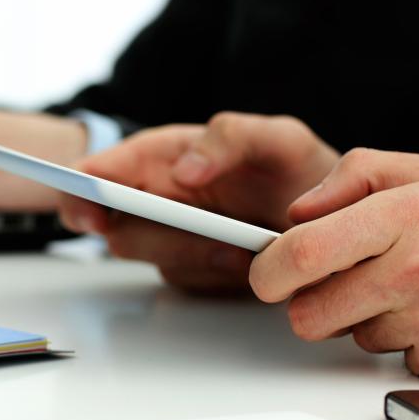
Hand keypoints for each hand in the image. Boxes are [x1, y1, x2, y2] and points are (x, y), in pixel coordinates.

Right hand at [57, 113, 337, 292]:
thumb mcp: (278, 137)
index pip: (99, 171)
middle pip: (115, 226)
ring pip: (151, 258)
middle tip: (205, 239)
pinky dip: (214, 276)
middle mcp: (156, 197)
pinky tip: (246, 263)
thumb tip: (181, 170)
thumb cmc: (300, 169)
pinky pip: (183, 281)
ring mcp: (170, 238)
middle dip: (155, 237)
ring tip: (242, 249)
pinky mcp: (189, 271)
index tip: (94, 210)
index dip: (83, 192)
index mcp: (162, 156)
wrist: (335, 220)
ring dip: (195, 256)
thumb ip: (230, 138)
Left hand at [249, 149, 418, 382]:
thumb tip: (298, 209)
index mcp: (413, 213)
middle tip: (334, 289)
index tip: (267, 272)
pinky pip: (389, 361)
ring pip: (349, 336)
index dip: (270, 267)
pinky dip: (406, 346)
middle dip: (309, 304)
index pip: (304, 250)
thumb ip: (362, 174)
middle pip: (309, 310)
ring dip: (369, 320)